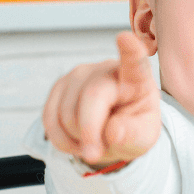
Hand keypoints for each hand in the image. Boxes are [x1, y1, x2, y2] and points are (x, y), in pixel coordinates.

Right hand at [43, 32, 160, 167]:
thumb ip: (134, 136)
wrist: (113, 130)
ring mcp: (79, 75)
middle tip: (95, 154)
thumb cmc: (133, 127)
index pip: (135, 62)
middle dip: (90, 132)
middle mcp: (106, 70)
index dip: (130, 51)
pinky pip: (49, 119)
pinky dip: (61, 139)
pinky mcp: (59, 86)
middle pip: (91, 98)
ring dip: (77, 138)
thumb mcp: (143, 138)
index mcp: (136, 78)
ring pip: (67, 113)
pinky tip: (76, 139)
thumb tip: (113, 132)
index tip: (125, 38)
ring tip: (93, 141)